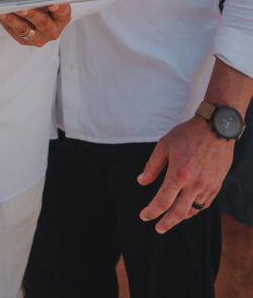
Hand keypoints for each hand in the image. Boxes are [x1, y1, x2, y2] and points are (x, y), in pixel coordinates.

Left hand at [0, 0, 71, 46]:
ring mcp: (38, 37)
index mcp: (63, 16)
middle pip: (42, 23)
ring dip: (12, 19)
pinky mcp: (24, 40)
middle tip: (20, 7)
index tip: (51, 4)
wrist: (40, 5)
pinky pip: (13, 31)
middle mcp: (52, 30)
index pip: (62, 12)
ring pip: (25, 30)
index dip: (57, 8)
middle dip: (31, 14)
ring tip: (1, 10)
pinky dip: (5, 22)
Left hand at [138, 116, 234, 231]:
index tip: (144, 216)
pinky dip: (194, 209)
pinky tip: (187, 208)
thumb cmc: (188, 134)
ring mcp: (208, 187)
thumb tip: (141, 181)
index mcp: (179, 174)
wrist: (216, 128)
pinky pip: (204, 204)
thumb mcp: (165, 145)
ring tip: (171, 218)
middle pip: (178, 213)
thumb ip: (152, 166)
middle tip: (158, 228)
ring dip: (180, 217)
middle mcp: (194, 184)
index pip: (163, 201)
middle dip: (166, 223)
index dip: (152, 212)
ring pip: (193, 211)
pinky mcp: (217, 186)